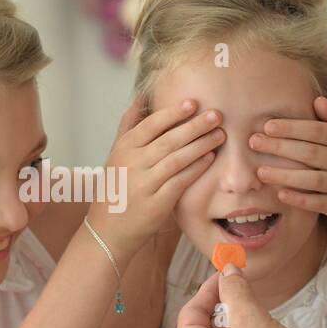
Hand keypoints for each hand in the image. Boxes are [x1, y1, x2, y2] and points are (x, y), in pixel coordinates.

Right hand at [89, 96, 222, 256]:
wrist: (107, 230)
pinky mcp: (156, 203)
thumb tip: (140, 97)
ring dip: (201, 145)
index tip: (193, 102)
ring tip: (219, 135)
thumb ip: (128, 126)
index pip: (151, 125)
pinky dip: (196, 168)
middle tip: (216, 115)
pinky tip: (210, 158)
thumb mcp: (115, 154)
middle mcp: (132, 164)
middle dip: (195, 126)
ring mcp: (144, 184)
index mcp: (124, 149)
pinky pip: (180, 181)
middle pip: (168, 140)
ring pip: (177, 159)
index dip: (173, 113)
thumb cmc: (115, 188)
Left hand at [251, 97, 326, 219]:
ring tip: (260, 171)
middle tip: (253, 143)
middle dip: (279, 148)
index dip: (291, 128)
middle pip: (310, 153)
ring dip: (283, 175)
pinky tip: (280, 194)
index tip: (266, 126)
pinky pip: (317, 203)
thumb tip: (318, 101)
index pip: (317, 130)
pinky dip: (298, 198)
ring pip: (311, 179)